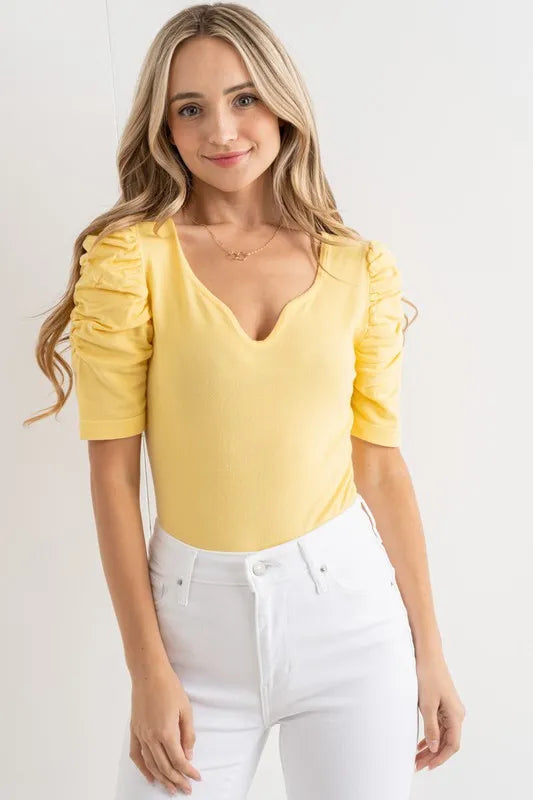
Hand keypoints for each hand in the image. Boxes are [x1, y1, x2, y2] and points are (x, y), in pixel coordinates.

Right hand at [129, 666, 201, 794]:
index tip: (196, 778)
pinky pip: (136, 755)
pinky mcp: (134, 731)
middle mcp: (152, 738)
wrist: (149, 674)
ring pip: (151, 765)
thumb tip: (188, 755)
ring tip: (170, 789)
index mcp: (166, 732)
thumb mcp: (186, 709)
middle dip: (177, 780)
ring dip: (161, 779)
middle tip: (186, 789)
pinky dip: (143, 768)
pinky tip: (150, 777)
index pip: (179, 760)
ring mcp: (141, 735)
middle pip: (165, 767)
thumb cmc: (169, 687)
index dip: (188, 772)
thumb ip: (188, 734)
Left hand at [414, 652, 465, 771]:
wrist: (428, 655)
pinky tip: (421, 744)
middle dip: (433, 755)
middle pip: (447, 742)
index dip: (440, 758)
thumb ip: (431, 728)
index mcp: (456, 715)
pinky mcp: (443, 705)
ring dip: (431, 747)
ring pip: (443, 735)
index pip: (452, 745)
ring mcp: (450, 709)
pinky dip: (431, 736)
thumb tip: (434, 748)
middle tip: (417, 765)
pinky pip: (439, 726)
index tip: (427, 766)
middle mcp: (456, 714)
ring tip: (417, 758)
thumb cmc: (428, 676)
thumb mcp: (427, 704)